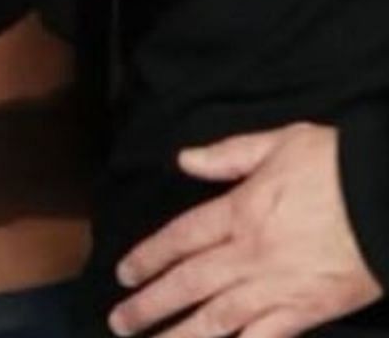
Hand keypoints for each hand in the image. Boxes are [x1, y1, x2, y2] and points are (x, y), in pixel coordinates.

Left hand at [111, 123, 383, 337]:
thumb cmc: (341, 166)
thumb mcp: (280, 143)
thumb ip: (228, 154)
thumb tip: (183, 160)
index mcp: (239, 212)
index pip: (179, 238)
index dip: (148, 257)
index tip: (124, 274)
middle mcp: (249, 254)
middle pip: (188, 283)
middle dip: (150, 305)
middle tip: (119, 322)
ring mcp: (278, 287)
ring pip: (217, 318)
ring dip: (179, 334)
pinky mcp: (308, 312)